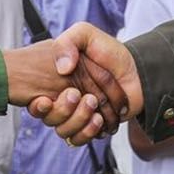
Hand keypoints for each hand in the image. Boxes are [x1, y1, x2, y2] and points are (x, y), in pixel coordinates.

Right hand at [2, 37, 118, 141]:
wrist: (136, 70)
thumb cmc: (109, 52)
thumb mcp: (85, 34)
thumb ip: (67, 42)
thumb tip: (61, 68)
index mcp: (55, 82)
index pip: (37, 102)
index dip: (38, 106)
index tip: (45, 101)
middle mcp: (62, 99)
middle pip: (50, 118)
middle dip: (63, 110)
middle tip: (77, 95)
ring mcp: (76, 114)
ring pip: (64, 131)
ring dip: (78, 121)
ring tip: (94, 107)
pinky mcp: (90, 126)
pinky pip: (79, 139)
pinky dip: (88, 132)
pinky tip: (98, 120)